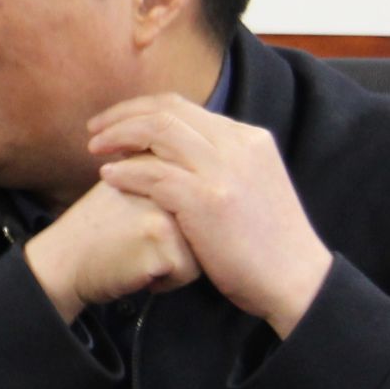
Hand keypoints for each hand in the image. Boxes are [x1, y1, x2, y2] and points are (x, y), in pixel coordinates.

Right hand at [24, 180, 199, 324]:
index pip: (198, 200)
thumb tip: (208, 183)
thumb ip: (161, 176)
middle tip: (136, 240)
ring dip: (176, 262)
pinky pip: (190, 271)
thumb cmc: (98, 233)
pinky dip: (166, 280)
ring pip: (204, 246)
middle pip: (207, 221)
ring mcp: (162, 203)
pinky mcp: (161, 235)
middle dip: (180, 241)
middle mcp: (162, 174)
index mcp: (156, 159)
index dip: (174, 224)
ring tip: (138, 253)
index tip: (141, 228)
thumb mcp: (126, 188)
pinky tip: (136, 269)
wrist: (62, 262)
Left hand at [87, 93, 334, 335]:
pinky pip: (154, 174)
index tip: (114, 124)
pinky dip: (126, 172)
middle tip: (93, 132)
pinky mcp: (208, 201)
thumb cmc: (268, 243)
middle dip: (122, 116)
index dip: (141, 110)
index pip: (183, 107)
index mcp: (248, 138)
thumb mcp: (253, 184)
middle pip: (166, 112)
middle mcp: (238, 145)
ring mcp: (224, 172)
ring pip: (157, 133)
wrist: (296, 281)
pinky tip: (108, 178)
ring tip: (94, 149)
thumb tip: (180, 150)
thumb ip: (222, 162)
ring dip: (118, 137)